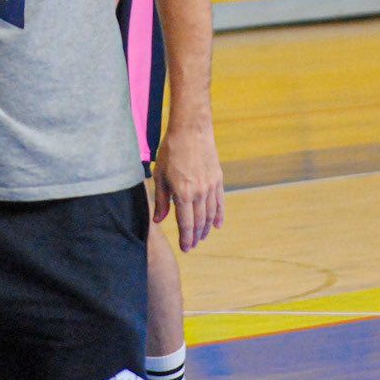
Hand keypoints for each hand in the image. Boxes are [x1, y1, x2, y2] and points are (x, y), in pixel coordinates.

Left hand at [152, 119, 225, 252]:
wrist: (191, 130)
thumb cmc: (171, 151)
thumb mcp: (160, 175)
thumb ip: (161, 200)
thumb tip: (159, 220)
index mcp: (182, 193)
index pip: (185, 223)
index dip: (185, 238)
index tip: (185, 248)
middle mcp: (199, 193)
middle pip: (199, 222)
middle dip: (195, 236)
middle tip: (191, 245)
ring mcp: (210, 186)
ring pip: (210, 215)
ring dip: (206, 228)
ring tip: (201, 236)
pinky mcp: (218, 179)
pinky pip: (220, 202)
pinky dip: (219, 215)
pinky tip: (217, 225)